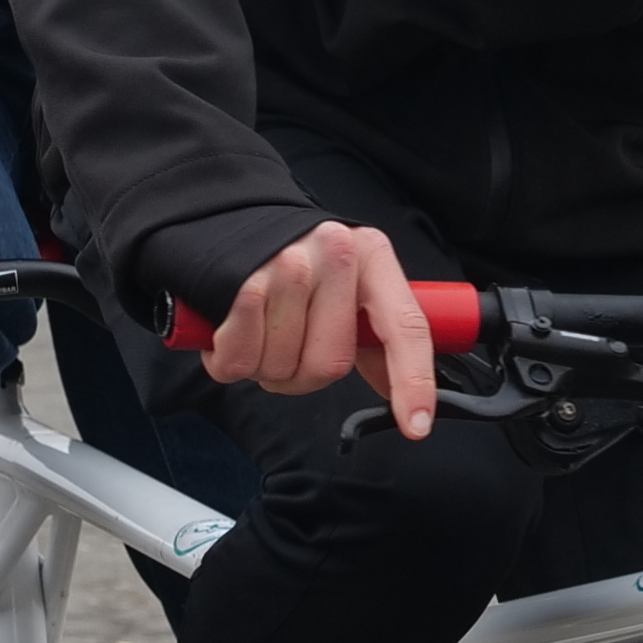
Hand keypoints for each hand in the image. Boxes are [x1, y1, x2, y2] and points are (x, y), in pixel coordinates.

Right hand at [204, 220, 434, 440]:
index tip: (416, 425)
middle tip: (289, 344)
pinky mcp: (236, 281)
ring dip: (264, 366)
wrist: (226, 216)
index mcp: (371, 255)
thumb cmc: (295, 260)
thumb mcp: (347, 287)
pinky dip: (228, 360)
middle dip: (302, 373)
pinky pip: (238, 361)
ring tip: (259, 329)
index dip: (413, 380)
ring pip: (280, 368)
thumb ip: (376, 341)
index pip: (405, 326)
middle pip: (329, 364)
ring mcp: (284, 263)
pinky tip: (231, 330)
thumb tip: (403, 397)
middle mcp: (333, 251)